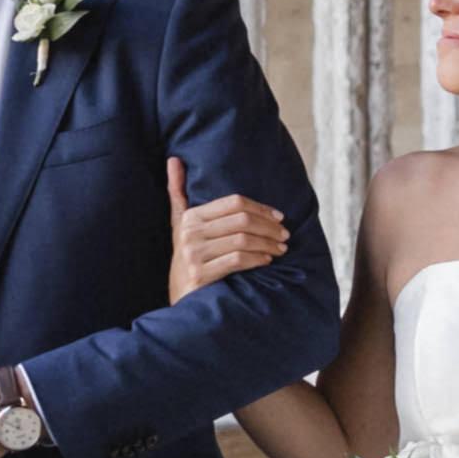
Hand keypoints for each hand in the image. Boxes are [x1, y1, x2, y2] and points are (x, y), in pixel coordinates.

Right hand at [164, 155, 289, 299]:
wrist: (179, 298)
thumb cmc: (186, 259)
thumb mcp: (179, 225)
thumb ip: (178, 193)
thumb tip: (174, 159)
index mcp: (189, 217)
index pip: (234, 202)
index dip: (260, 208)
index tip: (278, 216)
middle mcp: (189, 233)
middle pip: (242, 220)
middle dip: (269, 227)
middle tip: (284, 234)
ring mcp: (194, 255)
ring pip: (243, 240)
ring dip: (268, 243)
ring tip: (281, 248)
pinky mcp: (201, 275)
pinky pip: (237, 260)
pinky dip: (257, 259)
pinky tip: (267, 260)